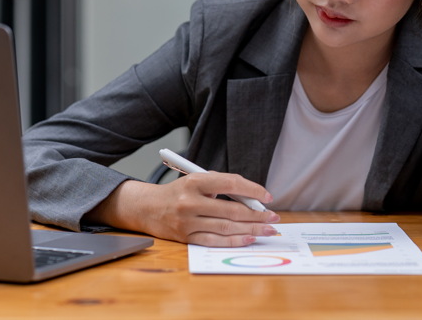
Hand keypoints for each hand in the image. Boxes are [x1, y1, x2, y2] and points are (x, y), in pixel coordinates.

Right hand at [86, 172, 279, 246]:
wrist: (147, 207)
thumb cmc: (178, 193)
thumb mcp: (196, 180)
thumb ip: (221, 186)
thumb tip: (252, 200)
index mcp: (195, 181)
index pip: (230, 183)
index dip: (252, 190)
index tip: (267, 196)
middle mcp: (190, 201)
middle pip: (231, 210)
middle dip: (257, 215)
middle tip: (273, 217)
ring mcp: (187, 221)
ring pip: (226, 227)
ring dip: (251, 229)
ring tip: (267, 229)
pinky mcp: (185, 237)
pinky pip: (215, 241)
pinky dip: (234, 241)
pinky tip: (249, 238)